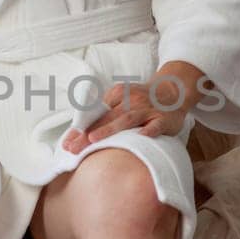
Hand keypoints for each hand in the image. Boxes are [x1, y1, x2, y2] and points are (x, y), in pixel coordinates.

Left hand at [61, 69, 197, 153]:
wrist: (173, 90)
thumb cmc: (140, 100)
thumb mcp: (121, 100)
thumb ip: (104, 115)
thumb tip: (79, 134)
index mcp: (117, 94)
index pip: (95, 114)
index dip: (80, 129)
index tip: (66, 143)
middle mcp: (130, 100)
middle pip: (106, 118)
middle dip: (88, 134)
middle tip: (73, 148)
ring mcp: (147, 109)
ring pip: (127, 119)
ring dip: (110, 129)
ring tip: (94, 139)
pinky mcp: (163, 118)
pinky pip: (156, 125)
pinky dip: (149, 130)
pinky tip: (142, 137)